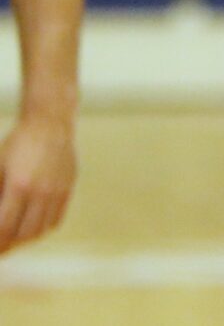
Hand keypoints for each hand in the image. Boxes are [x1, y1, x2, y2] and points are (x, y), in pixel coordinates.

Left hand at [0, 114, 75, 254]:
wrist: (51, 124)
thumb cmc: (18, 143)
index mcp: (19, 185)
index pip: (5, 227)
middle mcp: (41, 192)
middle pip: (24, 234)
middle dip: (9, 245)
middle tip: (1, 248)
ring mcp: (57, 191)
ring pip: (41, 230)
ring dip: (25, 239)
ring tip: (14, 239)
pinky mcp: (68, 189)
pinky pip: (56, 219)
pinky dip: (42, 228)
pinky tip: (32, 227)